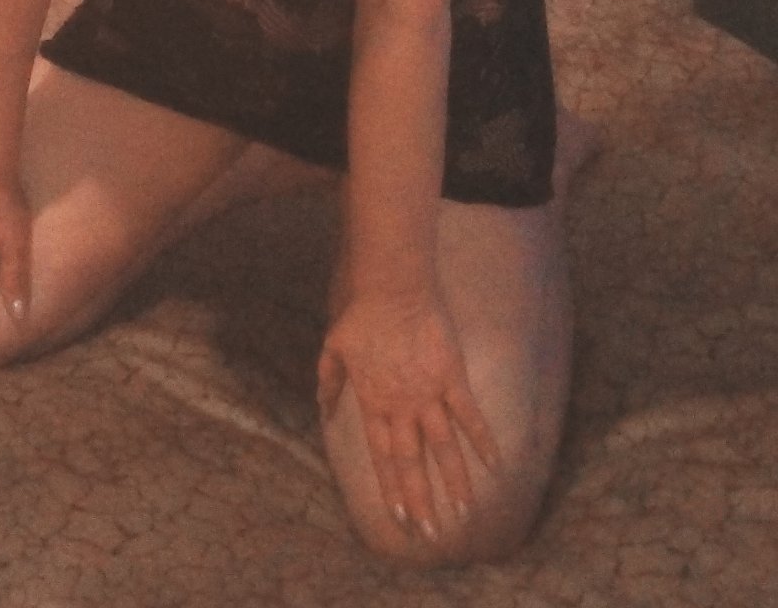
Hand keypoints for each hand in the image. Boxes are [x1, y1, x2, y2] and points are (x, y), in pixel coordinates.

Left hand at [317, 293, 500, 540]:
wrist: (391, 285)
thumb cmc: (360, 313)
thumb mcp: (333, 348)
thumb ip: (330, 382)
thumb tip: (324, 409)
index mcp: (373, 402)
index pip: (383, 456)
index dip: (391, 489)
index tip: (399, 519)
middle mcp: (401, 406)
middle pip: (412, 462)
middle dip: (421, 500)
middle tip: (432, 535)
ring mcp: (428, 393)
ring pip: (443, 447)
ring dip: (455, 482)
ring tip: (464, 513)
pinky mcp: (452, 375)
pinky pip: (469, 414)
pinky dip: (482, 440)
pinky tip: (495, 465)